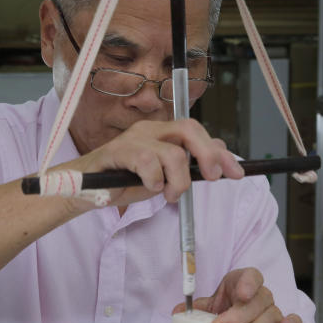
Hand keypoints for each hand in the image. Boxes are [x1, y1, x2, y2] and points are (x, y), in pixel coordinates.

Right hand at [64, 119, 243, 206]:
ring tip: (167, 194)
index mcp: (162, 133)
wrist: (84, 190)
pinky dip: (154, 180)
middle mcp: (149, 129)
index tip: (237, 173)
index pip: (197, 132)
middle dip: (207, 154)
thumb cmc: (123, 181)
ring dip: (177, 180)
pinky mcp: (117, 151)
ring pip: (172, 152)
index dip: (220, 151)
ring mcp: (133, 138)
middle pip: (188, 128)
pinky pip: (147, 161)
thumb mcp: (163, 175)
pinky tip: (149, 188)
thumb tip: (219, 155)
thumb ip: (187, 164)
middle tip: (211, 178)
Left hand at [172, 267, 301, 322]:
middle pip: (256, 302)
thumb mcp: (210, 306)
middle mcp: (261, 295)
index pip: (250, 276)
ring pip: (270, 316)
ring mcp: (273, 310)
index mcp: (243, 282)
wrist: (238, 316)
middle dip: (237, 318)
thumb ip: (196, 309)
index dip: (248, 283)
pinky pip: (293, 322)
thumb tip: (177, 313)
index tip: (241, 293)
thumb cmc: (226, 308)